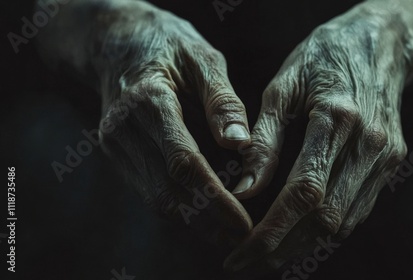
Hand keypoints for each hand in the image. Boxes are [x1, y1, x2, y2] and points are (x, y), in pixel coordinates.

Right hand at [37, 0, 252, 244]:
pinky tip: (206, 213)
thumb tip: (240, 145)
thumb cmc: (168, 45)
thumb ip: (221, 102)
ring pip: (156, 198)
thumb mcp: (201, 58)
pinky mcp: (117, 154)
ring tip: (229, 233)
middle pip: (168, 190)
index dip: (215, 199)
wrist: (117, 42)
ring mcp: (115, 145)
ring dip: (194, 222)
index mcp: (148, 101)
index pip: (184, 163)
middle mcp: (123, 130)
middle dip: (208, 221)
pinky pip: (149, 189)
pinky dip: (179, 206)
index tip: (243, 223)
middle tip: (243, 237)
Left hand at [225, 0, 412, 271]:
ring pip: (344, 223)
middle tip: (247, 263)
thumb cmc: (322, 58)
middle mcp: (369, 144)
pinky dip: (326, 231)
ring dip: (304, 247)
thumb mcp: (283, 87)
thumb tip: (243, 190)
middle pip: (326, 219)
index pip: (303, 192)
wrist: (379, 43)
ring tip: (267, 257)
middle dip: (283, 249)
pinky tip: (299, 235)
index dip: (271, 231)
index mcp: (337, 119)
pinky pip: (358, 210)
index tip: (241, 253)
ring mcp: (385, 156)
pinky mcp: (391, 163)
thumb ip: (264, 141)